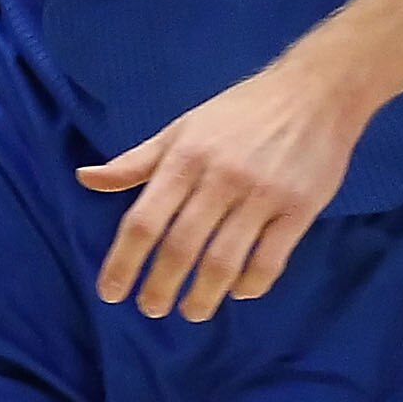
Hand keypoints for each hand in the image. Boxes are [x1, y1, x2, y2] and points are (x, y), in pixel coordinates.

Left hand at [76, 56, 370, 319]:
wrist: (316, 91)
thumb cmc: (241, 111)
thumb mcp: (183, 128)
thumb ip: (136, 161)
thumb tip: (86, 179)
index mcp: (185, 157)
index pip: (144, 221)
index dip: (123, 263)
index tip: (112, 293)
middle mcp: (220, 178)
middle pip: (180, 248)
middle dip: (160, 288)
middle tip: (152, 309)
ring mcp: (262, 195)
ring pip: (223, 262)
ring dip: (202, 296)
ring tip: (192, 310)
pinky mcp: (299, 208)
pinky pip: (270, 260)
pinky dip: (250, 284)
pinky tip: (239, 291)